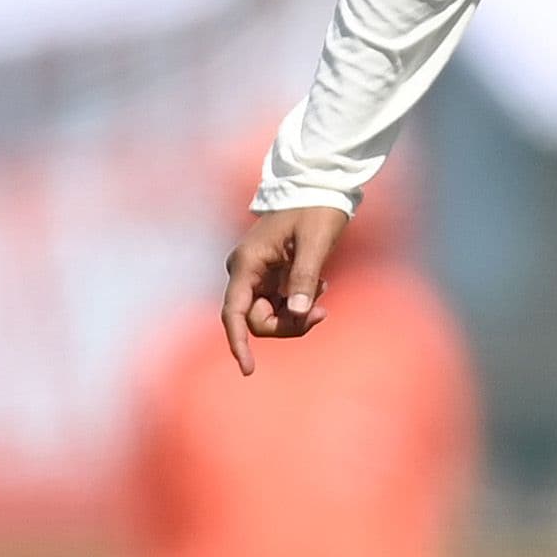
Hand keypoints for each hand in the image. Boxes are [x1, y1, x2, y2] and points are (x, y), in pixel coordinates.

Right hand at [220, 204, 347, 373]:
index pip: (234, 313)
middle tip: (322, 312)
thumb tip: (298, 313)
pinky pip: (280, 303)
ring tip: (322, 290)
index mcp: (247, 263)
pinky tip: (319, 285)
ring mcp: (256, 274)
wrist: (318, 186)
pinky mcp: (270, 275)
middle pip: (256, 320)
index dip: (238, 343)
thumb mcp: (315, 243)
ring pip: (269, 314)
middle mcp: (245, 271)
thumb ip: (304, 278)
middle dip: (288, 324)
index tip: (248, 370)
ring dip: (297, 314)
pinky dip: (299, 303)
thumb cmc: (316, 209)